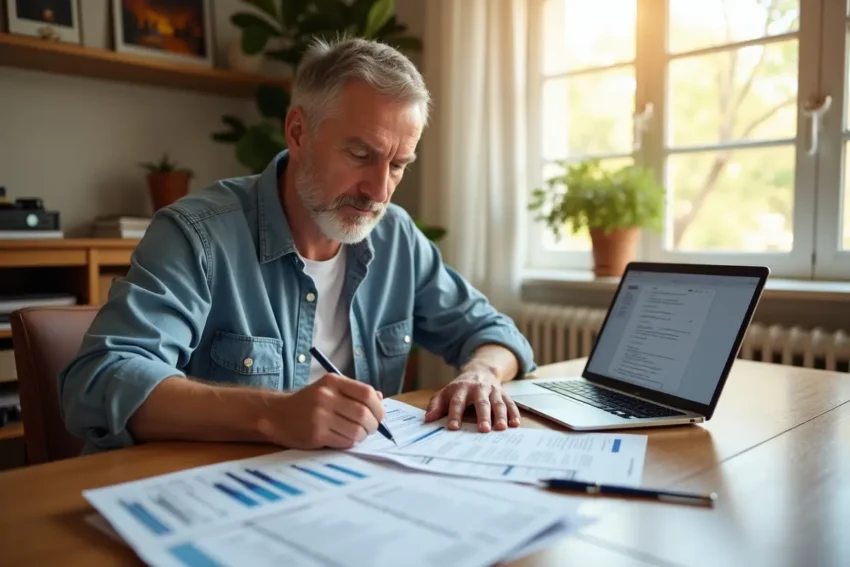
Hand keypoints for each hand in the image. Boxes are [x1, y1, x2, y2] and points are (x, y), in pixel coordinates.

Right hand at [261, 374, 384, 449]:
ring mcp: (320, 415)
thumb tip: (381, 399)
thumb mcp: (330, 389)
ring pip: (356, 430)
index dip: (378, 407)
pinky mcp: (316, 433)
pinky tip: (344, 438)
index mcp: (332, 381)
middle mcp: (326, 396)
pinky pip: (344, 441)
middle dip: (373, 425)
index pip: (366, 393)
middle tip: (372, 429)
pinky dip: (349, 443)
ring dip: (362, 436)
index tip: (379, 415)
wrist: (278, 414)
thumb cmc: (309, 402)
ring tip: (357, 434)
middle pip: (363, 413)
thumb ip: (354, 393)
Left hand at [423, 362, 520, 431]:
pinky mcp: (504, 394)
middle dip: (482, 416)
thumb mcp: (445, 393)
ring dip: (500, 416)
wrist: (480, 371)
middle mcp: (478, 389)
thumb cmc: (460, 388)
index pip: (457, 402)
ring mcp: (492, 391)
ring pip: (497, 404)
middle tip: (483, 430)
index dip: (455, 415)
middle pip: (481, 403)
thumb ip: (436, 405)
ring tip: (501, 428)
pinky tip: (515, 424)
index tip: (453, 427)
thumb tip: (428, 418)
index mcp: (461, 389)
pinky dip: (513, 413)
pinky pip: (510, 404)